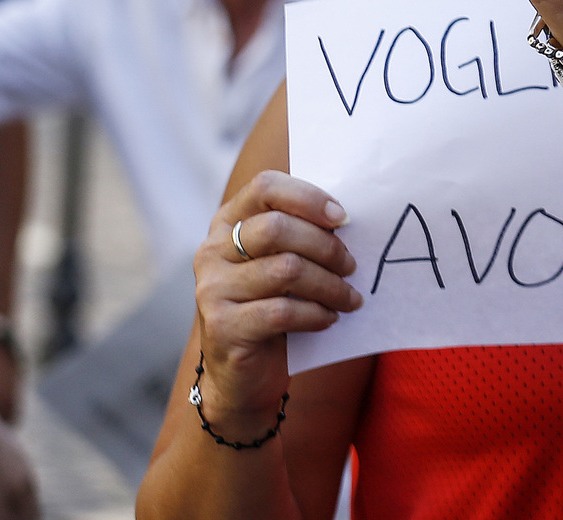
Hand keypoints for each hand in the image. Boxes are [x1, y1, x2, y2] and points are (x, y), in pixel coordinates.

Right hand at [191, 171, 361, 441]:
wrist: (242, 375)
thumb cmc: (272, 306)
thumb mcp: (281, 263)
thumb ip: (300, 236)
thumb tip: (348, 218)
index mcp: (227, 223)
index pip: (265, 186)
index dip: (308, 197)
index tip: (342, 217)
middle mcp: (211, 251)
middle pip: (278, 228)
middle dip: (326, 246)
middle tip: (351, 266)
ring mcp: (211, 289)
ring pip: (286, 270)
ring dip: (329, 285)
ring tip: (349, 298)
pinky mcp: (222, 327)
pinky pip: (282, 311)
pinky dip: (315, 314)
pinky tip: (328, 318)